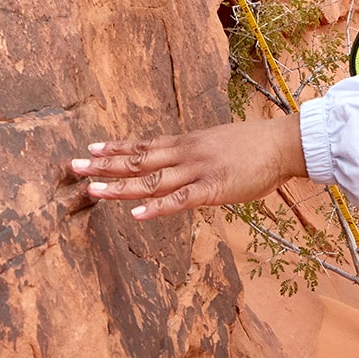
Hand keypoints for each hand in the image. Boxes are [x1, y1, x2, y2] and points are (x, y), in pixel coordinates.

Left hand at [71, 115, 307, 218]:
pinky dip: (157, 207)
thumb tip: (181, 162)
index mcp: (187, 143)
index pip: (144, 145)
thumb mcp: (218, 144)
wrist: (283, 144)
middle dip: (105, 164)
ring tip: (93, 189)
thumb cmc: (255, 146)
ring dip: (120, 185)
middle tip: (74, 165)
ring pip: (151, 180)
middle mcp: (185, 154)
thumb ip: (196, 155)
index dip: (116, 148)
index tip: (90, 148)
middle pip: (138, 160)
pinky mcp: (213, 189)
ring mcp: (197, 171)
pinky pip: (180, 200)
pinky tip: (136, 214)